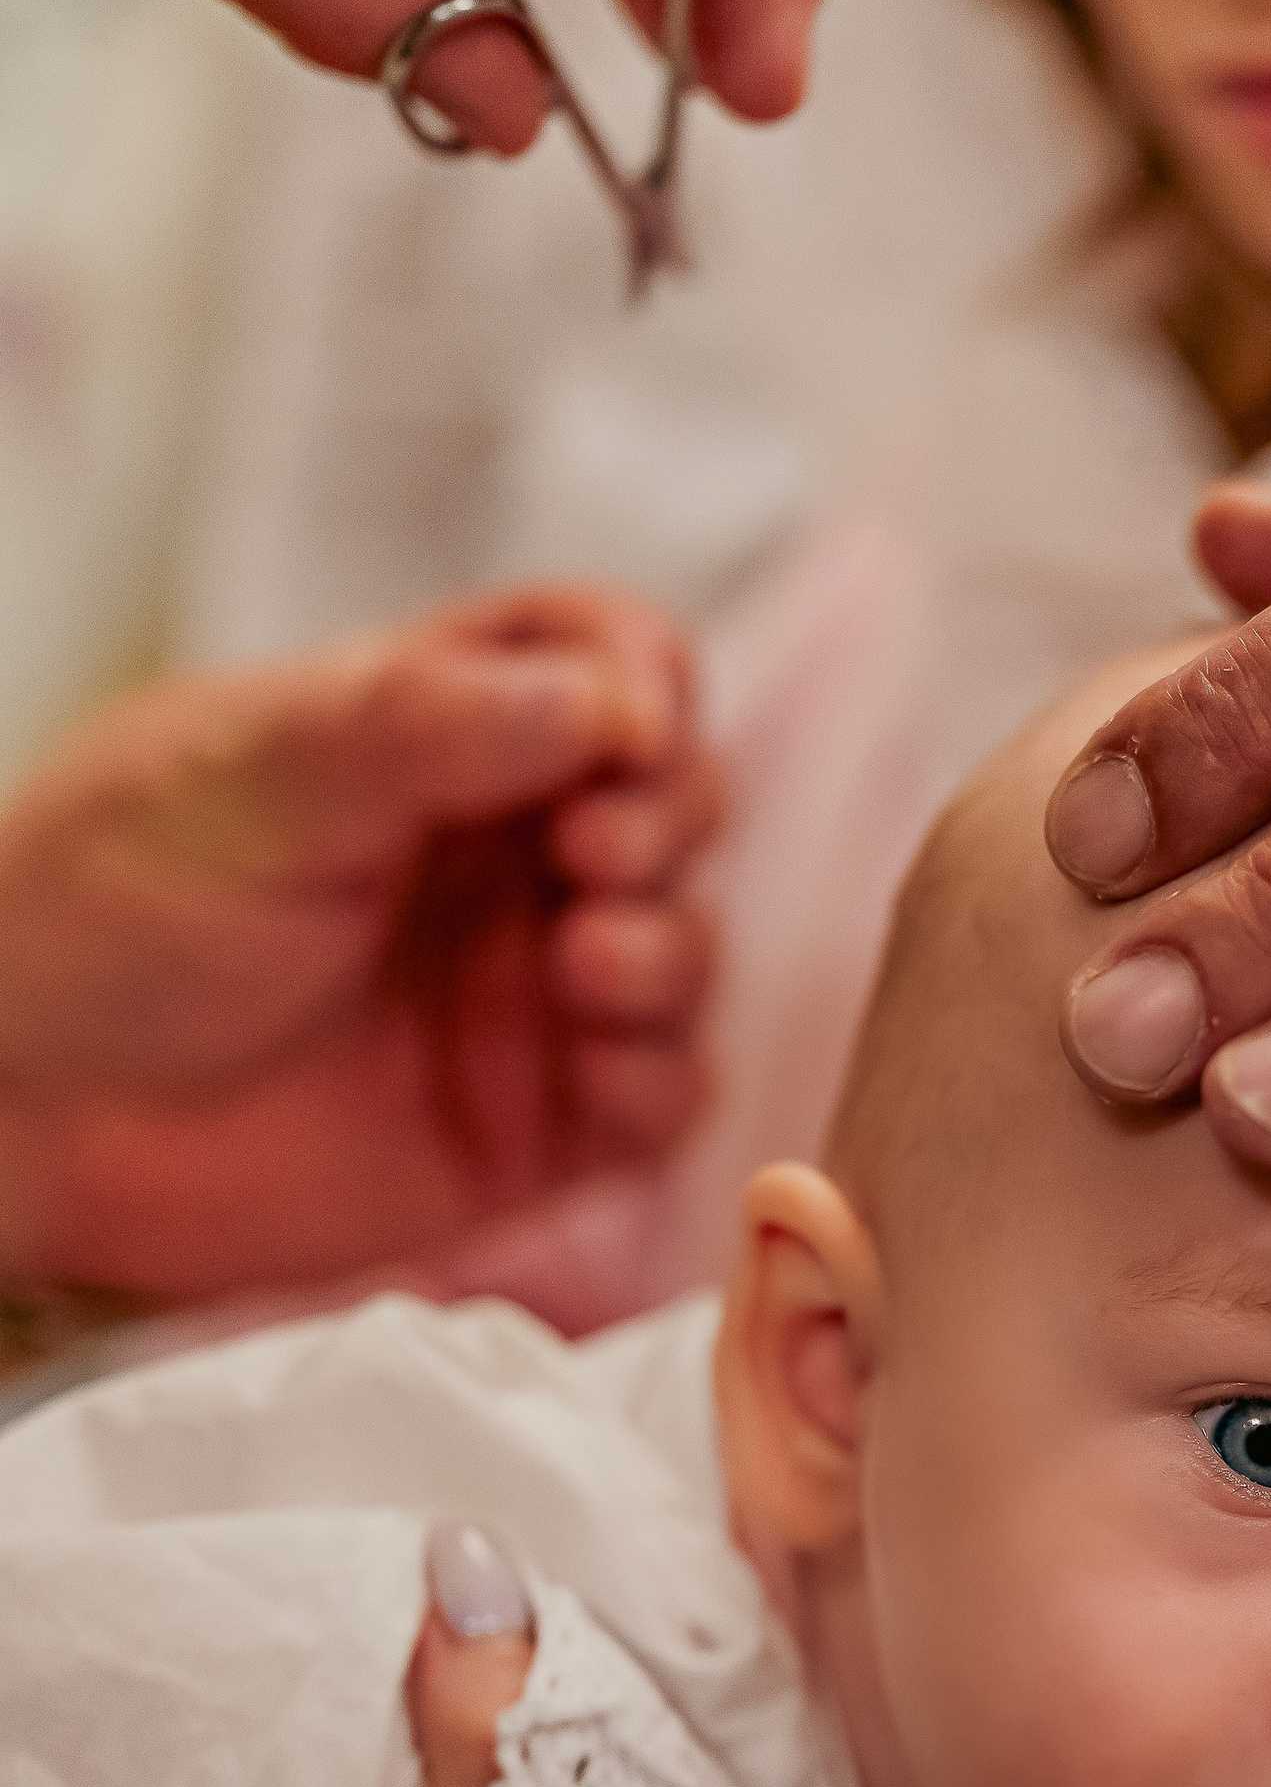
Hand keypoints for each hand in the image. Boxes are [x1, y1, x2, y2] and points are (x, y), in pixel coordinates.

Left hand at [0, 586, 717, 1297]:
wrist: (23, 1111)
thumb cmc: (98, 912)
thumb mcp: (252, 774)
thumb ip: (431, 724)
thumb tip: (612, 697)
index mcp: (439, 735)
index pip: (605, 658)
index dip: (642, 679)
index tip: (625, 720)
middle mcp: (500, 858)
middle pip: (676, 798)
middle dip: (669, 815)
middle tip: (598, 849)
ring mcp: (525, 993)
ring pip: (688, 948)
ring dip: (669, 948)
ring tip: (587, 960)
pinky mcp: (534, 1128)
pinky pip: (662, 1099)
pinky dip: (660, 1078)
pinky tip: (594, 1067)